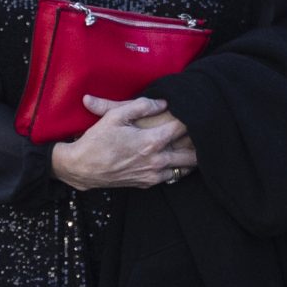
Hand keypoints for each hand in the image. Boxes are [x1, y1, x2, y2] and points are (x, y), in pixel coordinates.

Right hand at [49, 94, 195, 191]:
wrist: (82, 168)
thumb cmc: (97, 140)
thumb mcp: (115, 116)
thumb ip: (141, 106)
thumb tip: (163, 102)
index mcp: (151, 142)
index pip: (182, 128)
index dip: (191, 117)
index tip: (195, 111)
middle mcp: (157, 160)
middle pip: (191, 152)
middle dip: (199, 141)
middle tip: (204, 131)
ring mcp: (153, 175)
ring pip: (184, 168)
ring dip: (191, 157)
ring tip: (197, 146)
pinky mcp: (147, 183)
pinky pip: (171, 178)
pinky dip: (178, 169)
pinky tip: (178, 160)